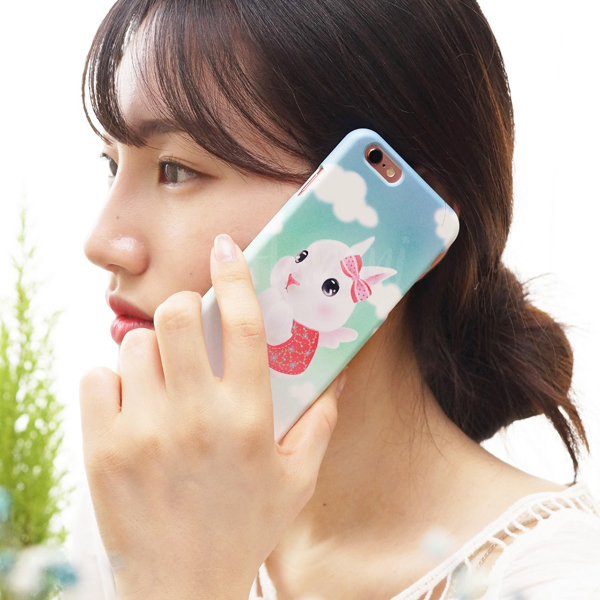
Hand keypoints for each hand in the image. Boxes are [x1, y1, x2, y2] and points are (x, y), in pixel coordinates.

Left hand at [80, 234, 340, 599]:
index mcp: (248, 417)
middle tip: (186, 329)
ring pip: (134, 344)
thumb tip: (336, 375)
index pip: (242, 324)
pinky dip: (111, 382)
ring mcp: (143, 431)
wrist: (183, 590)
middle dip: (181, 308)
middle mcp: (196, 416)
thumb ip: (321, 422)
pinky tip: (131, 408)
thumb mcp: (297, 479)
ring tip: (161, 383)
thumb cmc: (245, 529)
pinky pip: (96, 378)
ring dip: (149, 352)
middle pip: (175, 316)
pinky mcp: (102, 449)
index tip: (226, 248)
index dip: (234, 275)